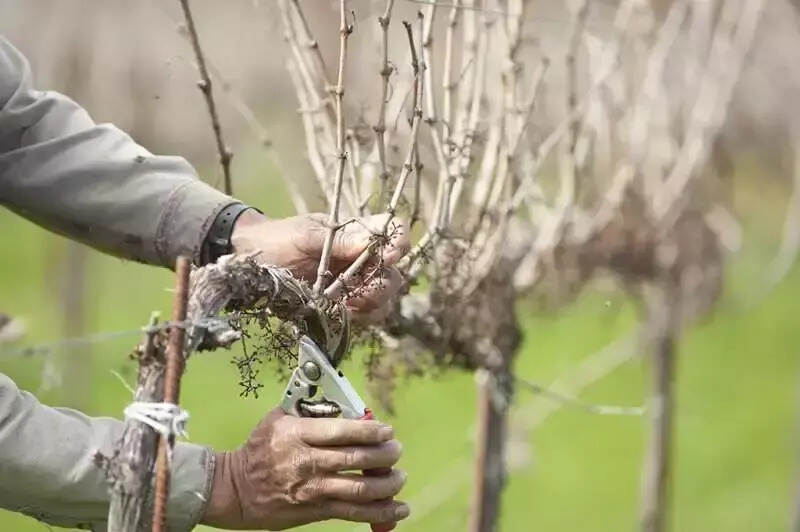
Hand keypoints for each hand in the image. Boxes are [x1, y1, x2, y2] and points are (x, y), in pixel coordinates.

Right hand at [201, 408, 408, 529]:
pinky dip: (380, 511)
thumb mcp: (278, 419)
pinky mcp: (314, 511)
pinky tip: (399, 508)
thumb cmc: (259, 448)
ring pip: (360, 489)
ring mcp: (312, 489)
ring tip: (400, 477)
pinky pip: (353, 513)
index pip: (343, 431)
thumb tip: (343, 403)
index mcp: (299, 434)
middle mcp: (307, 462)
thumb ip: (309, 409)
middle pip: (356, 458)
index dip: (371, 430)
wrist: (234, 489)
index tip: (387, 430)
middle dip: (385, 454)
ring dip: (388, 483)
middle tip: (396, 451)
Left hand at [231, 211, 409, 321]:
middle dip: (383, 283)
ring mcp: (354, 286)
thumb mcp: (306, 235)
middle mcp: (362, 260)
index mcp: (357, 234)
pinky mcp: (342, 308)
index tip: (390, 254)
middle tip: (363, 290)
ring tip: (349, 305)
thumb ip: (339, 241)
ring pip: (383, 299)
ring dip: (372, 304)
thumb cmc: (278, 240)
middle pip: (393, 273)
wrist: (250, 263)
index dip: (399, 242)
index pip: (394, 232)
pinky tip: (340, 313)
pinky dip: (358, 318)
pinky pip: (364, 317)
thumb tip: (372, 243)